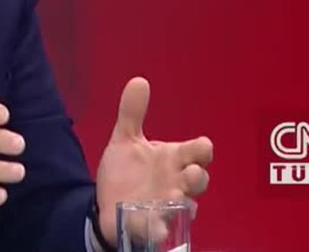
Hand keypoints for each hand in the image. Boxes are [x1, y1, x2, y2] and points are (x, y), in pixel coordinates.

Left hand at [94, 77, 213, 246]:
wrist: (106, 202)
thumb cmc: (127, 170)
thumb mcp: (125, 139)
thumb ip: (132, 112)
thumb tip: (138, 80)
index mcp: (173, 159)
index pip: (199, 152)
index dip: (202, 149)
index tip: (200, 147)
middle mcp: (176, 182)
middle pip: (200, 180)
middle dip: (199, 177)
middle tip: (191, 172)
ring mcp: (167, 205)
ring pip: (187, 206)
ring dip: (184, 201)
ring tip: (175, 196)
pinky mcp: (153, 225)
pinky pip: (162, 229)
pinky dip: (160, 228)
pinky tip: (155, 226)